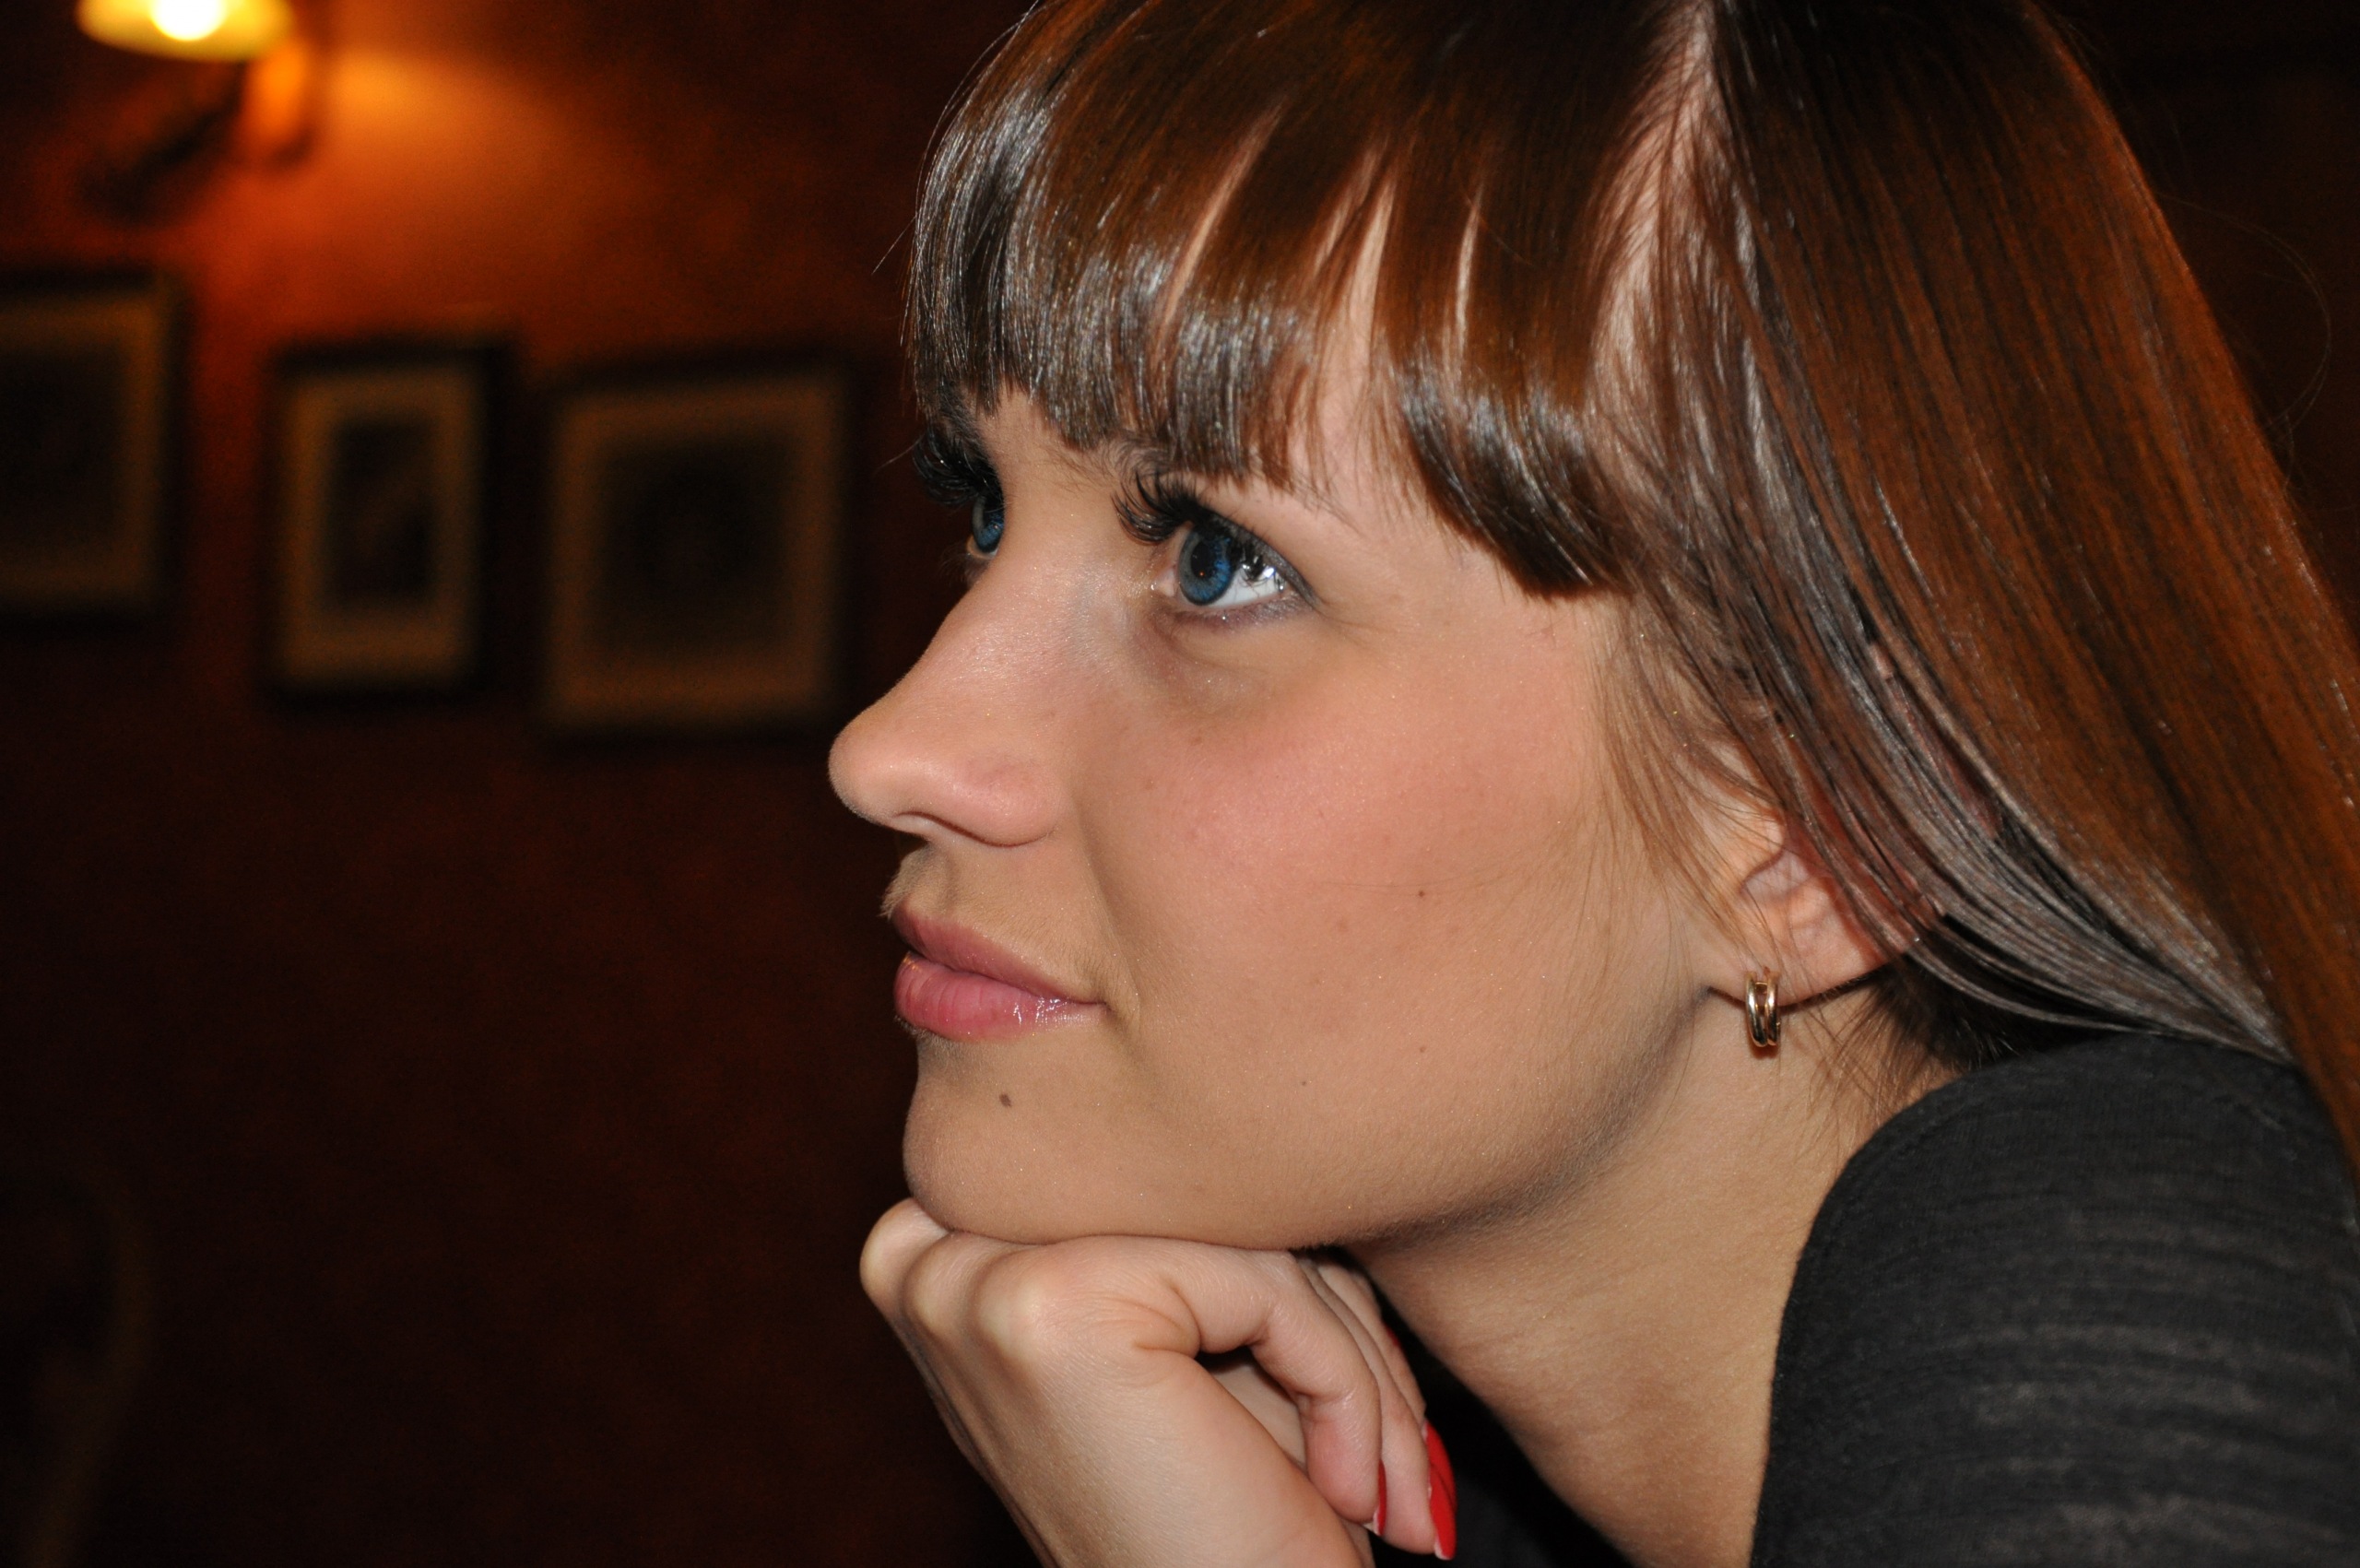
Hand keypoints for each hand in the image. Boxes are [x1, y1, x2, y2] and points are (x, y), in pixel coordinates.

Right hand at [861, 1199, 1450, 1565]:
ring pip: (1234, 1210)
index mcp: (936, 1240)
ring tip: (1371, 1476)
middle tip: (1386, 1454)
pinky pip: (1253, 1268)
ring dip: (1347, 1351)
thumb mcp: (1203, 1324)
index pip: (1158, 1160)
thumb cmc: (1236, 1521)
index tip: (1348, 1397)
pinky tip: (1341, 1482)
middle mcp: (918, 1246)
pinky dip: (1335, 1372)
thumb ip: (1192, 1199)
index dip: (1279, 1260)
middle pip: (1190, 1173)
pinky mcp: (1039, 1301)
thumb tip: (1283, 1041)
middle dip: (1324, 1303)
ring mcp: (963, 1273)